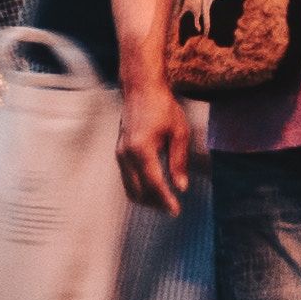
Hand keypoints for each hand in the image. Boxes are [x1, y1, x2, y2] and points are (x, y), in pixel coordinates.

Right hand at [117, 70, 193, 211]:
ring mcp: (120, 153)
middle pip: (138, 190)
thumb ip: (179, 161)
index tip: (176, 211)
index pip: (153, 183)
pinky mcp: (120, 151)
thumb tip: (181, 187)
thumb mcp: (179, 133)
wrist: (140, 88)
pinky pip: (127, 178)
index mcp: (141, 148)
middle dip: (155, 203)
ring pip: (129, 187)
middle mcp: (126, 153)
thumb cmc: (163, 107)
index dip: (165, 199)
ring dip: (146, 197)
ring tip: (165, 200)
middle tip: (173, 208)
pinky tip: (154, 187)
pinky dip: (139, 187)